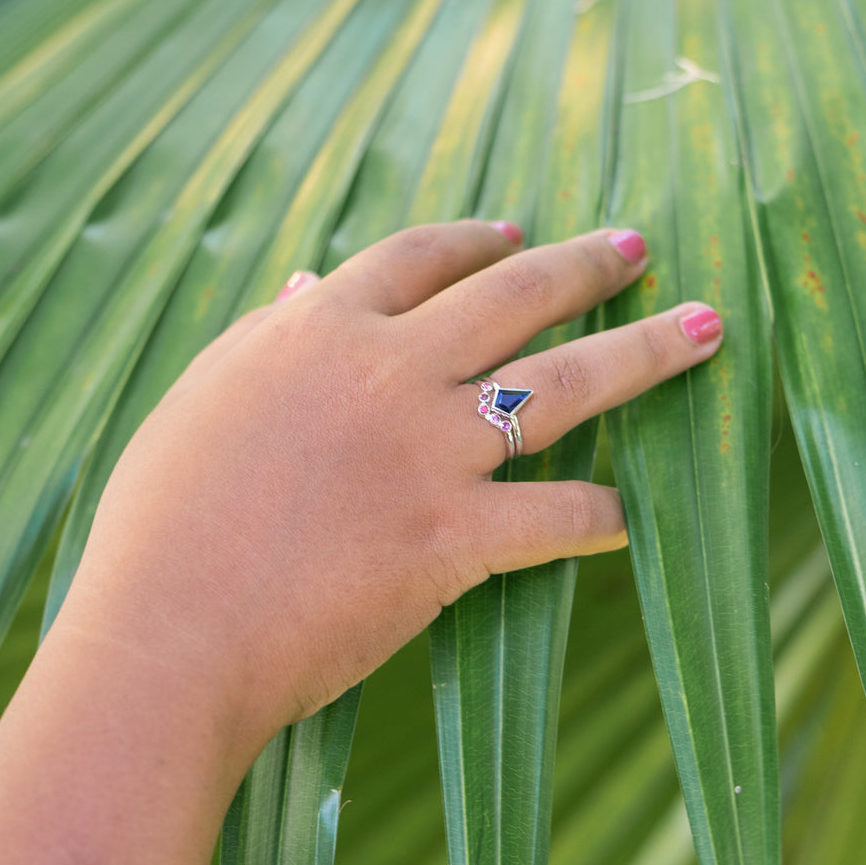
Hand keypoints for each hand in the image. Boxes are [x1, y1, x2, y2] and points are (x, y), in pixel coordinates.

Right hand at [59, 221, 723, 772]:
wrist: (167, 632)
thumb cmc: (161, 524)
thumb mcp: (203, 400)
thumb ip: (267, 338)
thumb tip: (309, 286)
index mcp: (319, 329)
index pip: (417, 256)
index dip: (476, 239)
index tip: (516, 233)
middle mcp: (388, 369)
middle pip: (515, 294)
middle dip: (587, 265)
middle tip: (638, 249)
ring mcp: (431, 450)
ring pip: (566, 382)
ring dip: (646, 351)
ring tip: (705, 328)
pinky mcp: (455, 536)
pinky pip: (558, 518)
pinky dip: (603, 518)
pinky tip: (635, 518)